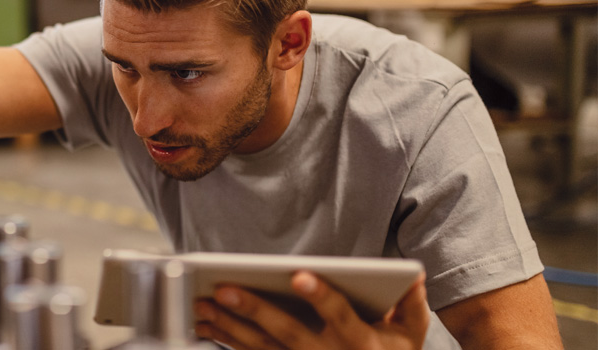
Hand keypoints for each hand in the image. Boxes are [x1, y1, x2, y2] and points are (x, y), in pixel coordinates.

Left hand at [194, 271, 429, 349]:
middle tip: (225, 289)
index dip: (321, 295)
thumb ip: (411, 304)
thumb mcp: (411, 336)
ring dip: (229, 327)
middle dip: (256, 310)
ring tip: (203, 303)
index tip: (299, 274)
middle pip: (288, 333)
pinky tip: (205, 324)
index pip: (340, 315)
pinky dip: (226, 340)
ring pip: (261, 348)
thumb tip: (412, 272)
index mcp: (361, 342)